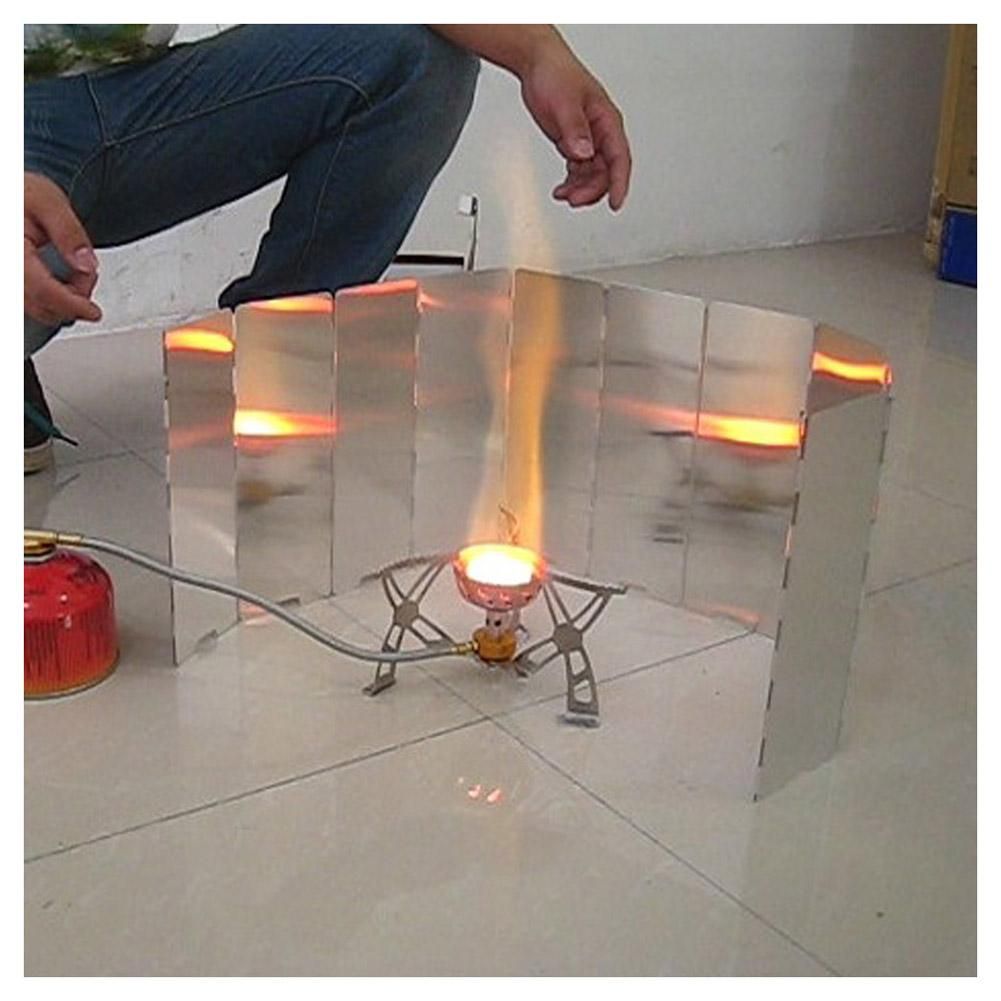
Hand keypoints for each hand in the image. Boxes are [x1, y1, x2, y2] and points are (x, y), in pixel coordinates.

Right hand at [24, 172, 100, 325]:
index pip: (41, 289)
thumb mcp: (50, 203)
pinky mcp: (14, 283)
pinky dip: (54, 300)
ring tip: (76, 273)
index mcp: (10, 248)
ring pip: (37, 308)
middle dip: (73, 299)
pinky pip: (32, 304)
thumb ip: (69, 234)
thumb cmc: (24, 195)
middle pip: (41, 304)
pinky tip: (64, 283)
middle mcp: (7, 268)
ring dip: (65, 301)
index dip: (71, 304)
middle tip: (88, 275)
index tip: (93, 311)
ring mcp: (9, 277)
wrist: (11, 194)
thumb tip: (86, 265)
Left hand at [518, 32, 630, 210]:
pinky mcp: (573, 142)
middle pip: (605, 172)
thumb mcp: (565, 103)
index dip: (619, 184)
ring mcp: (588, 139)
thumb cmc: (555, 74)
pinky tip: (560, 189)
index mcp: (607, 121)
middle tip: (573, 199)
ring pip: (592, 175)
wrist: (537, 64)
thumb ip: (575, 129)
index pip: (620, 159)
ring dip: (580, 189)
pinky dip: (571, 182)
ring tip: (563, 195)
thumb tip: (585, 153)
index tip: (616, 203)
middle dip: (591, 190)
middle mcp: (601, 133)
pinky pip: (579, 170)